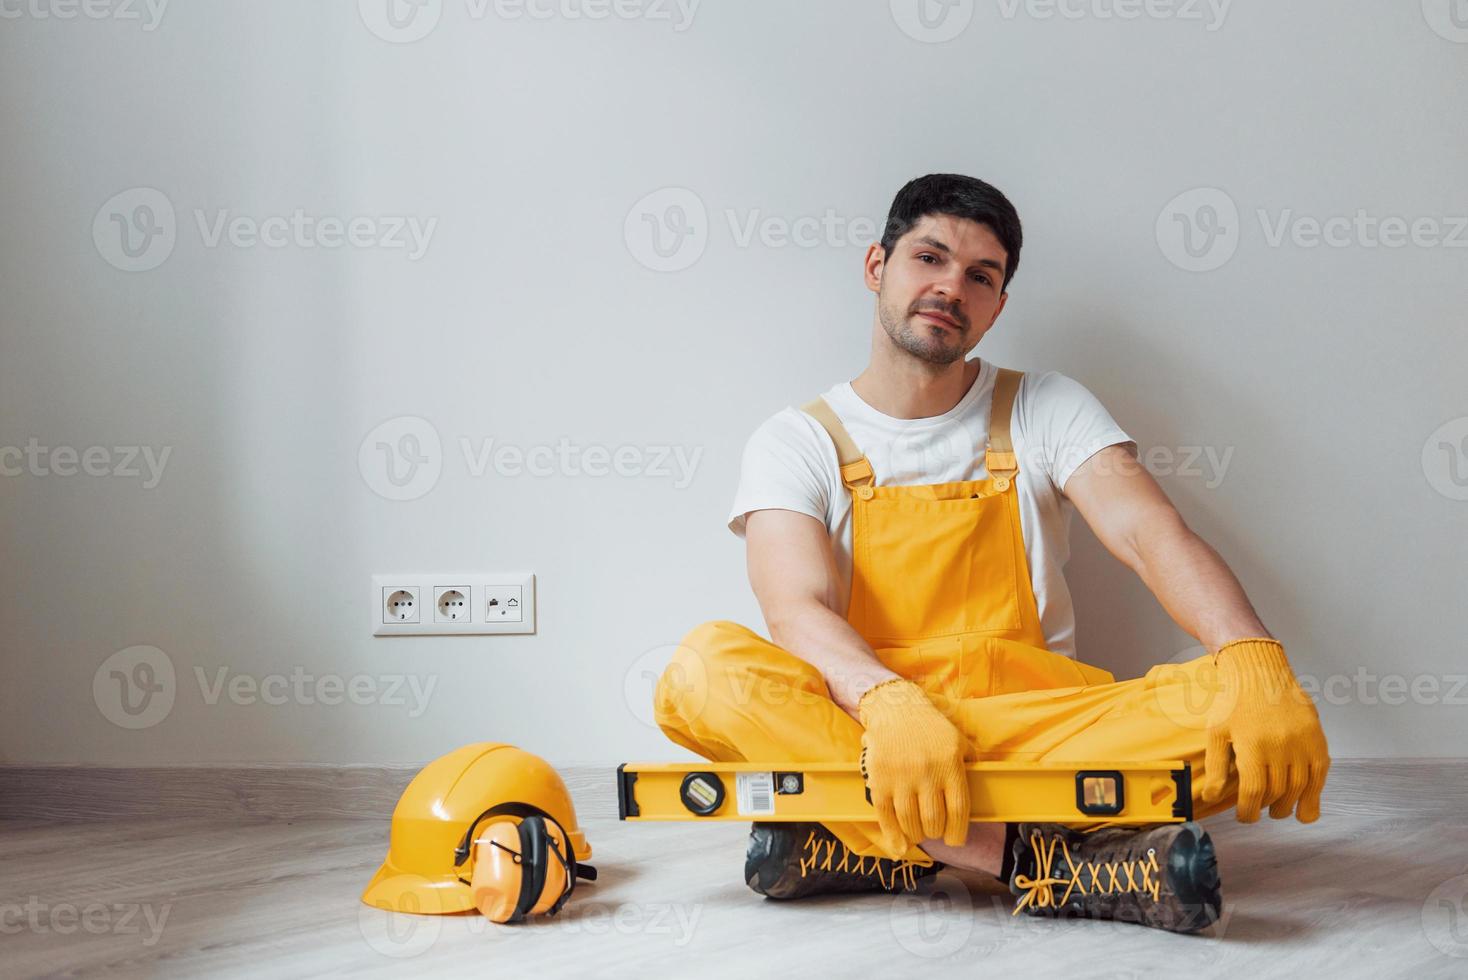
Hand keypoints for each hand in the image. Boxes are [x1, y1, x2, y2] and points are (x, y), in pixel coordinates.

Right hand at [857, 678, 971, 854]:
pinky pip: (886, 816)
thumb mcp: (958, 741)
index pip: (958, 811)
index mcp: (950, 765)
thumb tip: (982, 790)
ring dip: (917, 834)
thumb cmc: (931, 728)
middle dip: (936, 832)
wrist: (896, 708)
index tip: (955, 840)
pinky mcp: (880, 780)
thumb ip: (971, 765)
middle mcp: (927, 773)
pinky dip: (892, 835)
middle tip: (934, 830)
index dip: (957, 833)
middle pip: (934, 820)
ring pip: (910, 822)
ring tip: (919, 832)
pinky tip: (899, 846)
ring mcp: (901, 777)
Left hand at [1200, 638, 1330, 822]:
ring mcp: (1302, 742)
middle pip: (1277, 791)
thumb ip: (1216, 767)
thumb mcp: (1216, 732)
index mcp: (1252, 745)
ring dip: (1290, 805)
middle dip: (1267, 807)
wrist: (1261, 672)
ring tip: (1279, 810)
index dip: (1249, 811)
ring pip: (1299, 787)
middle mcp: (1280, 745)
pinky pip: (1320, 774)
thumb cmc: (1233, 703)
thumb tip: (1211, 798)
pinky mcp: (1317, 739)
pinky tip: (1306, 807)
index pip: (1254, 791)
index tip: (1245, 817)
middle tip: (1260, 810)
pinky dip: (1314, 794)